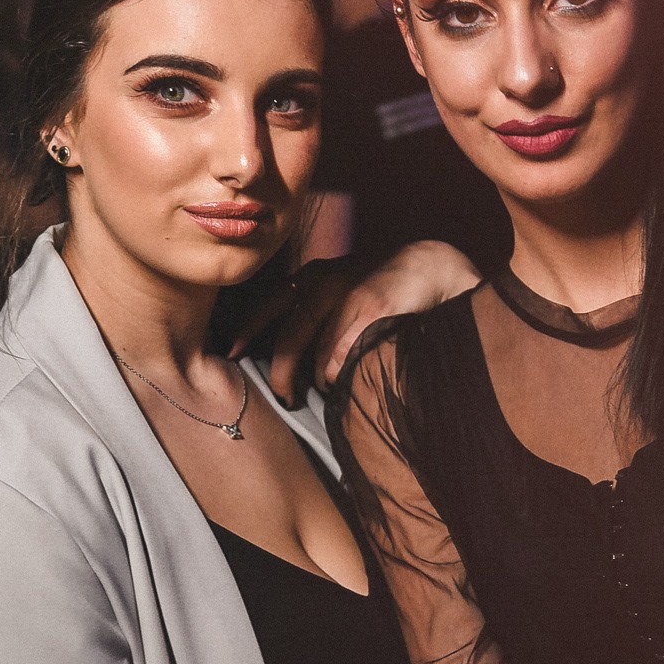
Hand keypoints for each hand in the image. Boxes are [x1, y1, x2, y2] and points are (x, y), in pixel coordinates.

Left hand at [230, 243, 480, 401]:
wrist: (430, 267)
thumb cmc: (381, 284)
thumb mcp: (341, 284)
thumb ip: (314, 306)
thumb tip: (282, 348)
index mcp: (313, 275)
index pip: (269, 304)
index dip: (249, 330)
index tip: (233, 352)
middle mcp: (326, 281)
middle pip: (290, 340)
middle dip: (282, 375)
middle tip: (284, 396)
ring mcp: (349, 295)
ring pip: (319, 356)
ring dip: (319, 381)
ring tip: (323, 391)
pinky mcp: (371, 308)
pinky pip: (346, 356)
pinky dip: (341, 374)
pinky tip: (346, 379)